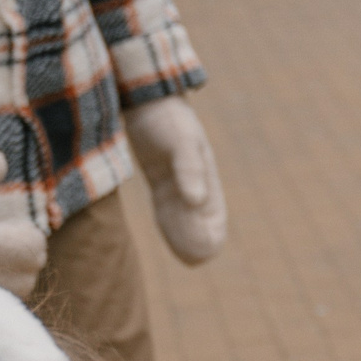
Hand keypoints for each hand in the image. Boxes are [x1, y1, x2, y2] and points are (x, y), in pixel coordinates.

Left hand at [124, 95, 226, 265]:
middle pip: (201, 220)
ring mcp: (177, 182)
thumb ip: (189, 170)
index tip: (203, 254)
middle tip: (194, 260)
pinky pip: (169, 209)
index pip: (213, 214)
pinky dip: (172, 225)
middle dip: (199, 240)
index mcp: (206, 176)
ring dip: (186, 237)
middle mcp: (195, 182)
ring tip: (190, 259)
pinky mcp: (161, 180)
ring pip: (184, 218)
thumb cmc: (167, 119)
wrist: (147, 100)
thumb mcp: (181, 142)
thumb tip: (197, 202)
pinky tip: (174, 240)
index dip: (210, 234)